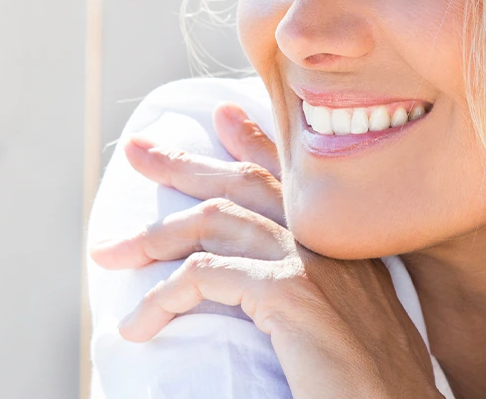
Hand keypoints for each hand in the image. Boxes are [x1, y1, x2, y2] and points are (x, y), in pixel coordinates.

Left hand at [88, 102, 441, 398]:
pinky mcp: (289, 294)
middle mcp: (331, 239)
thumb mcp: (353, 323)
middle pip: (247, 181)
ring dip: (154, 233)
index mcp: (348, 243)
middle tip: (140, 149)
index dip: (256, 139)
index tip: (223, 115)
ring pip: (217, 219)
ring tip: (109, 251)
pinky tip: (139, 323)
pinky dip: (162, 297)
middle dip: (185, 161)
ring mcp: (312, 261)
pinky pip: (205, 275)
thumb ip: (325, 296)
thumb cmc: (375, 385)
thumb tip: (276, 300)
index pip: (294, 175)